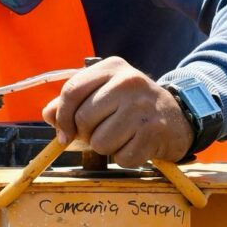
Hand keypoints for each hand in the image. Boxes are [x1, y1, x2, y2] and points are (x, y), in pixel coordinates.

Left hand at [45, 57, 191, 165]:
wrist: (178, 117)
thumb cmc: (133, 107)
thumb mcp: (105, 94)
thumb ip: (74, 102)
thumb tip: (48, 114)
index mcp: (112, 67)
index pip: (71, 91)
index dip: (62, 117)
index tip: (64, 134)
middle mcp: (128, 82)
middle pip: (83, 119)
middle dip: (87, 134)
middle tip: (103, 132)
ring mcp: (142, 106)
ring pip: (100, 142)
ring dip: (107, 148)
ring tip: (122, 137)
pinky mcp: (153, 131)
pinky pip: (121, 157)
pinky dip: (124, 158)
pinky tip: (136, 145)